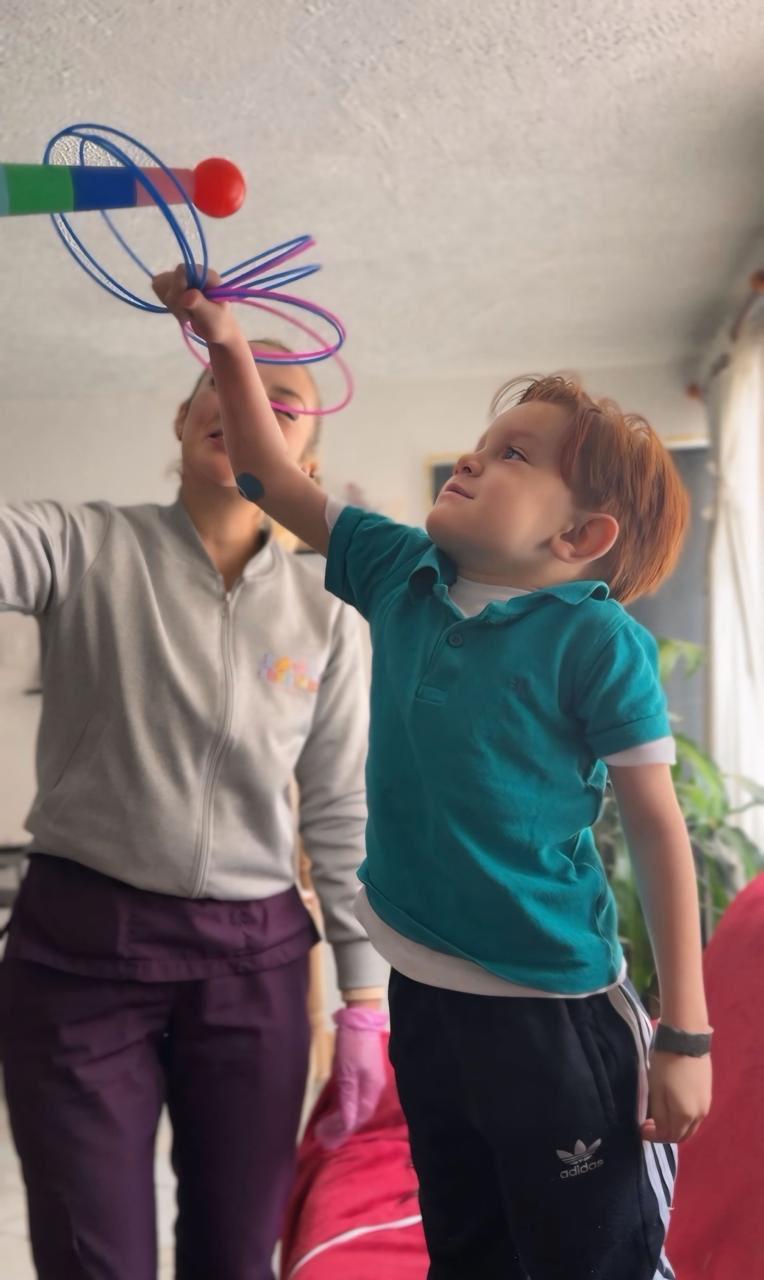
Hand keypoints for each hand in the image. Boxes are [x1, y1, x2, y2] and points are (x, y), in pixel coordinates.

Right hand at [151, 264, 237, 345]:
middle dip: (175, 299)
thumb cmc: (217, 324)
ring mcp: (184, 278)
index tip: (184, 302)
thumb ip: (199, 304)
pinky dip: (166, 302)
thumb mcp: (211, 317)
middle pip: (171, 278)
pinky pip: (160, 288)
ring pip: (164, 284)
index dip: (178, 285)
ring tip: (186, 313)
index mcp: (208, 276)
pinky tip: (179, 309)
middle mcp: (195, 273)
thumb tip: (187, 295)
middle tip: (188, 314)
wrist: (215, 331)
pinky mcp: (174, 284)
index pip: (183, 270)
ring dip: (171, 303)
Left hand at [315, 1006, 387, 1149]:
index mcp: (371, 1089)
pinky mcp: (364, 1072)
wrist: (359, 1018)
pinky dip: (347, 1106)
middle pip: (359, 1114)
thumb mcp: (347, 1072)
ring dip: (344, 1119)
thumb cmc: (352, 1045)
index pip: (358, 1117)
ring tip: (329, 1129)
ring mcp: (370, 1079)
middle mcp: (373, 1088)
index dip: (344, 1130)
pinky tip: (339, 1110)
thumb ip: (348, 1098)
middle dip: (343, 1128)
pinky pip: (356, 1097)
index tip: (328, 1141)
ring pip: (358, 1106)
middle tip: (326, 1140)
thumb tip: (348, 1124)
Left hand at [641, 1050, 711, 1143]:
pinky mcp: (708, 1093)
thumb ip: (659, 1114)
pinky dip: (684, 1117)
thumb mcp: (656, 1090)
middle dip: (665, 1134)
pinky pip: (696, 1114)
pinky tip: (673, 1106)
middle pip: (683, 1135)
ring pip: (691, 1125)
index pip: (670, 1136)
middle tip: (649, 1125)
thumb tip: (660, 1130)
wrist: (686, 1039)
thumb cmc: (666, 1064)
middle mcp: (700, 1115)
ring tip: (659, 1116)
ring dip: (676, 1126)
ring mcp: (706, 1104)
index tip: (641, 1129)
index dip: (654, 1136)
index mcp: (685, 1115)